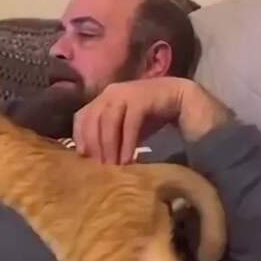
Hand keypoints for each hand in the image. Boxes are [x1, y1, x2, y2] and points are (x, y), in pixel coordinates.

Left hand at [73, 78, 231, 164]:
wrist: (180, 99)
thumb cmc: (148, 116)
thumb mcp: (124, 126)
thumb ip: (110, 136)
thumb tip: (95, 159)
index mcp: (102, 98)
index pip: (81, 116)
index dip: (79, 137)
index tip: (82, 158)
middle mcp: (110, 93)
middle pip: (92, 119)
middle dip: (94, 145)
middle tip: (98, 167)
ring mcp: (125, 93)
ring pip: (108, 121)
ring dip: (109, 146)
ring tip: (113, 166)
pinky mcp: (142, 98)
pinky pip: (130, 123)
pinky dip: (127, 143)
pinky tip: (129, 160)